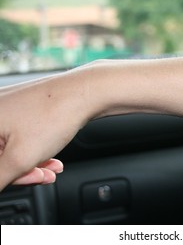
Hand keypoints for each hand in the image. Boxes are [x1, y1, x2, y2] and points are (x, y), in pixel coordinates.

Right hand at [0, 70, 90, 190]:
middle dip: (22, 170)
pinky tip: (51, 157)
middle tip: (42, 176)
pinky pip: (22, 135)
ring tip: (52, 169)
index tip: (25, 179)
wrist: (84, 93)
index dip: (8, 175)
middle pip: (0, 155)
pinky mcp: (24, 106)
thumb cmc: (53, 116)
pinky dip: (36, 149)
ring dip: (32, 163)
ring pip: (12, 146)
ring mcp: (8, 106)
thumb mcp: (20, 158)